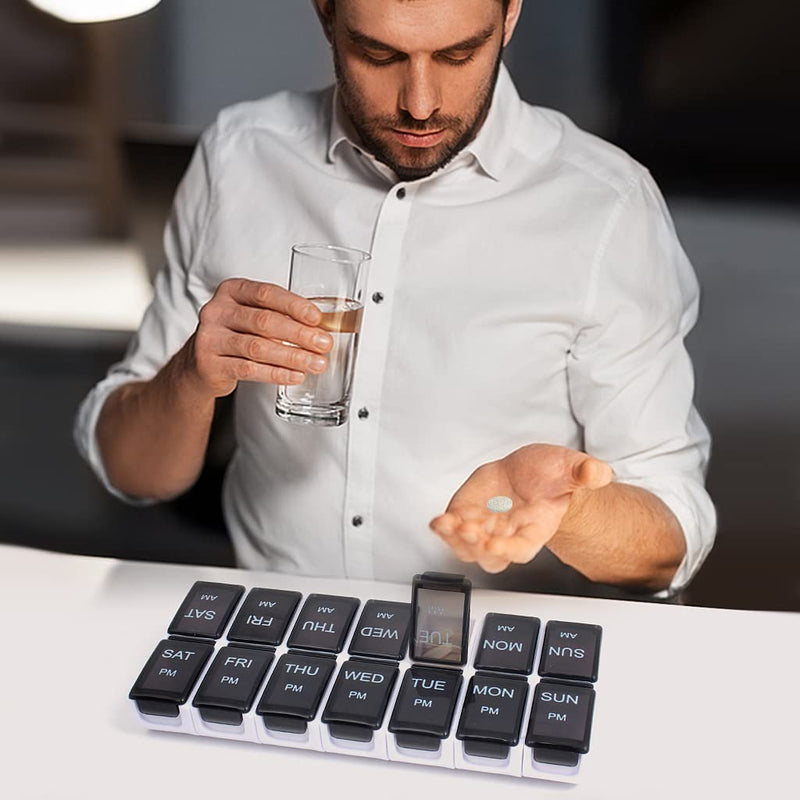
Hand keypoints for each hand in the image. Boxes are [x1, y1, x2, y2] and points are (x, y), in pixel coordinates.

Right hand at [183, 278, 333, 397]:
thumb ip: (279, 315)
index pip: (265, 293)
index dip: (294, 305)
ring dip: (293, 356)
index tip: (317, 318)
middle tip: (324, 344)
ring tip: (317, 364)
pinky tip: (296, 375)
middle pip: (264, 321)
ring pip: (258, 348)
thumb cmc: (236, 334)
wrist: (199, 363)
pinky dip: (276, 373)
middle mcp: (216, 311)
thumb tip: (322, 327)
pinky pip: (249, 369)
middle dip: (299, 334)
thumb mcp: (251, 315)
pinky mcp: (209, 365)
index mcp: (231, 291)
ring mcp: (210, 338)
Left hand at [429, 444, 612, 573]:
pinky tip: (438, 521)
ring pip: (467, 547)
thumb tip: (598, 472)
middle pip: (490, 556)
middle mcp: (508, 534)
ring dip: (455, 539)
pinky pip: (452, 530)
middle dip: (477, 547)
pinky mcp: (466, 514)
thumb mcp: (572, 468)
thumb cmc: (552, 476)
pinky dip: (443, 528)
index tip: (494, 545)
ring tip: (448, 524)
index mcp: (535, 528)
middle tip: (469, 530)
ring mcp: (485, 527)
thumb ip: (585, 473)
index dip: (508, 550)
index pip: (522, 548)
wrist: (530, 472)